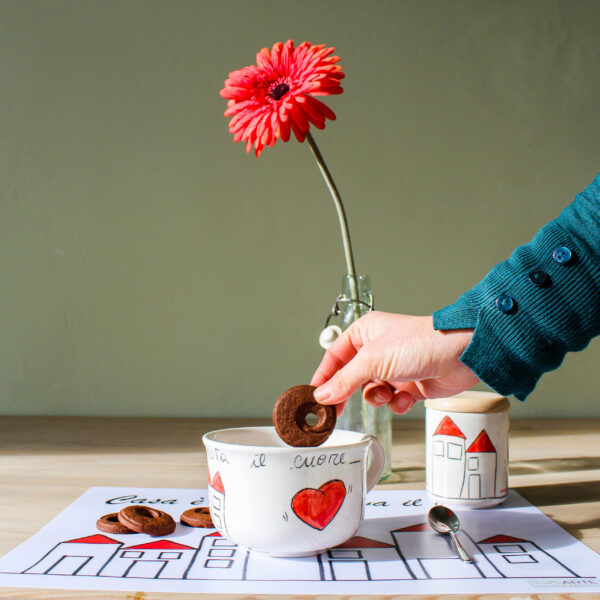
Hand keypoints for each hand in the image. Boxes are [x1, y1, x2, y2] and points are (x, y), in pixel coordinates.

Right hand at [310, 312, 477, 414]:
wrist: (460, 354)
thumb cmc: (421, 342)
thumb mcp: (373, 360)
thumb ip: (344, 380)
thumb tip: (323, 394)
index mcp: (365, 333)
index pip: (335, 357)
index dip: (324, 377)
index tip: (314, 396)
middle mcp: (378, 349)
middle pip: (352, 377)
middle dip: (349, 393)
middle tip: (335, 411)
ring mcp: (395, 367)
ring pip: (372, 392)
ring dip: (378, 398)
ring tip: (387, 394)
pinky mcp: (410, 384)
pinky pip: (393, 401)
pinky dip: (397, 403)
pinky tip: (406, 398)